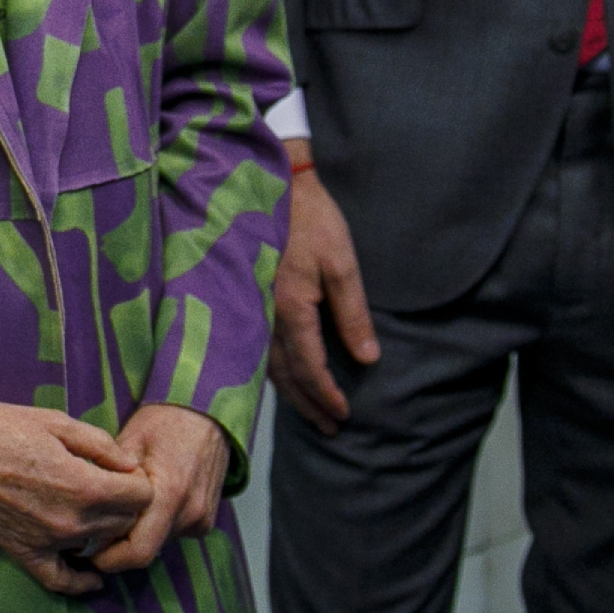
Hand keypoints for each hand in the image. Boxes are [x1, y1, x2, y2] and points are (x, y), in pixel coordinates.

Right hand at [0, 400, 153, 597]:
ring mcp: (48, 541)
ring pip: (100, 546)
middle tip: (114, 487)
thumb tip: (130, 465)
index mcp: (85, 485)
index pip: (142, 496)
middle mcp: (72, 521)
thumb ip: (101, 445)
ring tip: (100, 511)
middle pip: (126, 522)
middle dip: (128, 504)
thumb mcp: (57, 422)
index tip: (126, 470)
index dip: (139, 479)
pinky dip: (81, 582)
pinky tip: (93, 578)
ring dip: (106, 531)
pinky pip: (60, 580)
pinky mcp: (24, 553)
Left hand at [85, 404, 230, 573]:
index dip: (108, 558)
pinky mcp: (206, 521)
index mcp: (169, 493)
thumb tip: (87, 517)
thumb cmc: (163, 422)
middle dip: (118, 548)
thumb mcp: (128, 444)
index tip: (89, 547)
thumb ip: (109, 483)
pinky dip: (155, 526)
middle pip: (145, 553)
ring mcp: (201, 519)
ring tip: (124, 508)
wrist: (206, 413)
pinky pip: (172, 535)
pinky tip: (148, 504)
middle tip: (97, 528)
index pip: (137, 552)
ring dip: (137, 535)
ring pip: (158, 544)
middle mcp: (190, 513)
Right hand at [267, 163, 380, 435]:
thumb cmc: (313, 220)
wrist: (272, 184)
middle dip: (308, 405)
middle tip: (330, 428)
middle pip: (284, 377)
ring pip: (266, 367)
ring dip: (290, 394)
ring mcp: (249, 309)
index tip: (344, 415)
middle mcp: (263, 317)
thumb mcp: (342, 262)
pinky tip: (285, 379)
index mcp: (290, 309)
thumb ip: (353, 312)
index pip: (309, 367)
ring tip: (311, 413)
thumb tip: (368, 357)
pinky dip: (273, 373)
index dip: (326, 395)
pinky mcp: (245, 300)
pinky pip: (255, 350)